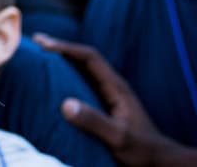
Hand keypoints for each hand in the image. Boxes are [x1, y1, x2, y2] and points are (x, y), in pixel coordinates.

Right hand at [33, 34, 179, 165]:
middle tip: (37, 42)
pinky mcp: (106, 104)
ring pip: (84, 69)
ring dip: (64, 60)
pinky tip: (56, 80)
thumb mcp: (117, 137)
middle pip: (85, 58)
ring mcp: (110, 94)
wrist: (159, 159)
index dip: (66, 48)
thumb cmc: (141, 149)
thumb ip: (94, 121)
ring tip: (42, 56)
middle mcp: (113, 85)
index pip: (90, 57)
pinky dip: (68, 75)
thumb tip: (65, 104)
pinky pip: (84, 82)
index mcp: (116, 86)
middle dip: (61, 48)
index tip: (44, 45)